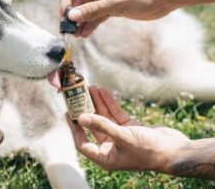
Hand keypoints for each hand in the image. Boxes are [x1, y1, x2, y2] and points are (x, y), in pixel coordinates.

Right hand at [59, 0, 173, 36]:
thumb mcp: (116, 2)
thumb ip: (93, 10)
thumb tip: (71, 17)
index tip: (63, 14)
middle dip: (73, 14)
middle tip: (67, 29)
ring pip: (87, 9)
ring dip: (81, 21)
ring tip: (75, 34)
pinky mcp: (111, 7)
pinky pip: (96, 16)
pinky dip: (91, 24)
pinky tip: (85, 34)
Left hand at [67, 86, 189, 172]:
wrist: (175, 150)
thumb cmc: (149, 150)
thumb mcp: (123, 137)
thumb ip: (102, 126)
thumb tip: (81, 118)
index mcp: (106, 157)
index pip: (82, 143)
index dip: (75, 128)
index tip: (69, 113)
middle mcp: (110, 148)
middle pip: (92, 126)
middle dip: (86, 110)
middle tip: (78, 96)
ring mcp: (119, 137)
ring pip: (104, 118)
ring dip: (97, 103)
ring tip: (90, 88)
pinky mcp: (129, 128)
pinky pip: (115, 114)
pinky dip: (109, 103)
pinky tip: (103, 91)